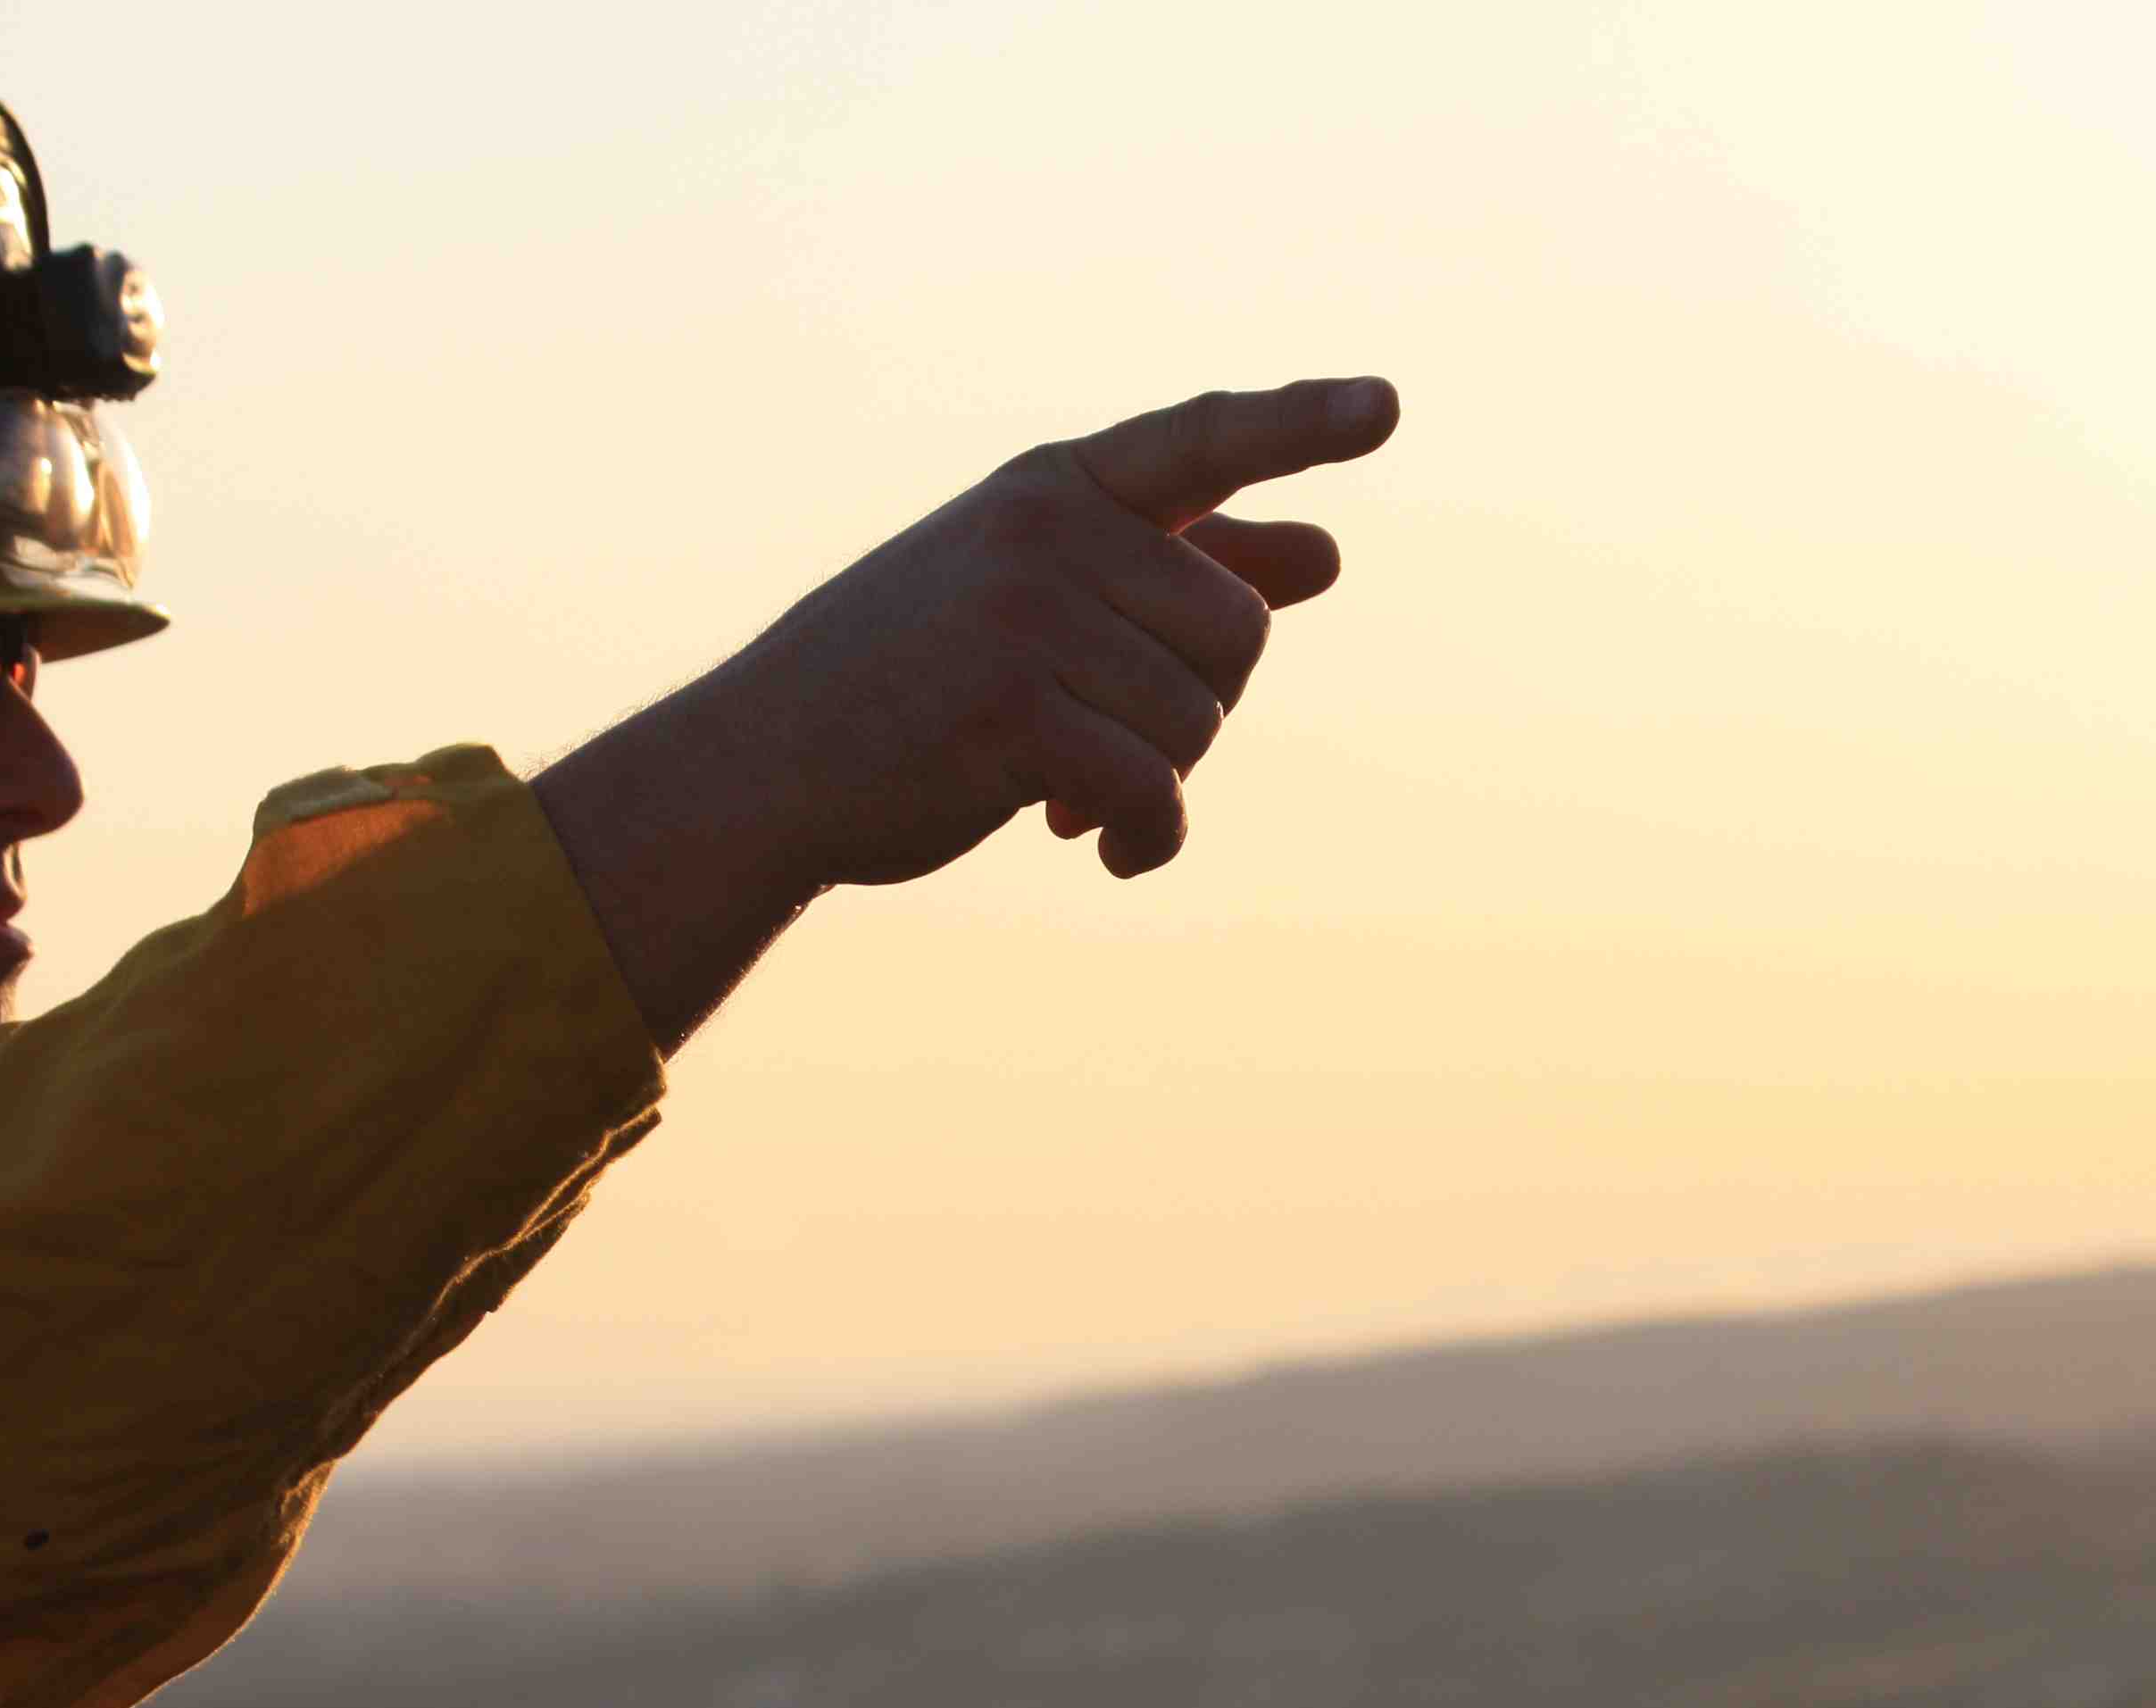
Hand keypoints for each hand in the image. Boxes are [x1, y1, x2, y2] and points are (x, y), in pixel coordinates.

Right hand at [538, 376, 1398, 1041]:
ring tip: (1084, 797)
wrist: (766, 766)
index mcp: (1055, 489)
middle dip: (1201, 705)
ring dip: (1160, 783)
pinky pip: (1152, 789)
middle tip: (1116, 736)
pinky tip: (1095, 849)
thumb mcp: (1040, 602)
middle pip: (1235, 629)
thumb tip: (1324, 558)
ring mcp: (1026, 614)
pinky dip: (1146, 837)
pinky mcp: (1012, 710)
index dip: (1301, 424)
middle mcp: (1045, 531)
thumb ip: (1177, 573)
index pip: (1201, 440)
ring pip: (1198, 719)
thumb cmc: (912, 681)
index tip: (1389, 409)